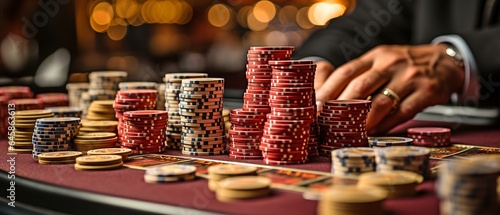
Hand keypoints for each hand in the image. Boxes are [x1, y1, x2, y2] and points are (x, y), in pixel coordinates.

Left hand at [315, 44, 464, 133]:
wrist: (445, 61)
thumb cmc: (405, 66)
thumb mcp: (382, 61)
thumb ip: (361, 76)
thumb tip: (332, 101)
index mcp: (375, 56)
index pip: (346, 72)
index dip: (329, 90)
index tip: (315, 106)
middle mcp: (390, 64)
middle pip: (359, 86)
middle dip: (339, 107)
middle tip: (326, 123)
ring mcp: (409, 77)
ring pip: (381, 101)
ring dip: (362, 120)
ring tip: (348, 133)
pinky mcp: (426, 92)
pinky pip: (402, 112)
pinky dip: (386, 125)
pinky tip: (374, 133)